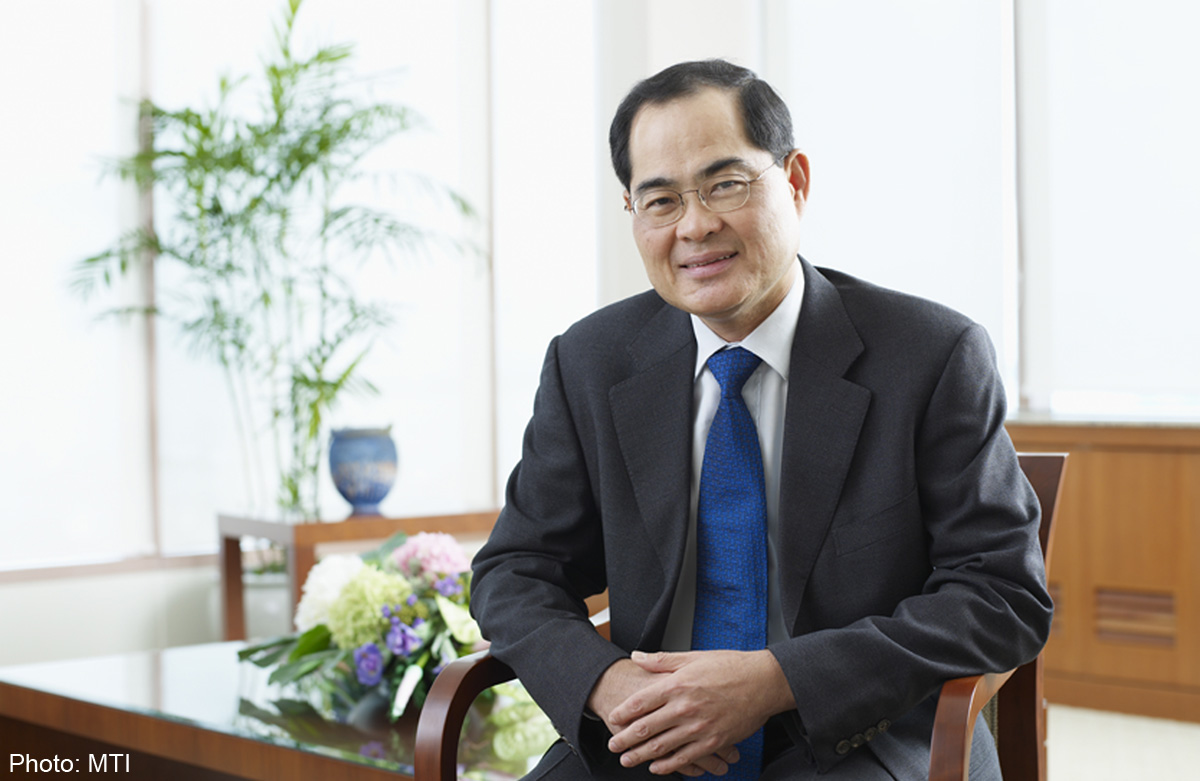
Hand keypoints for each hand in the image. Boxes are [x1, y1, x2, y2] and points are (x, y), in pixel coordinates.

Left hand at [588, 658, 740, 775]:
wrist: (763, 681)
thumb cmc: (730, 666)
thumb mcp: (693, 657)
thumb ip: (662, 660)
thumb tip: (637, 656)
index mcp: (678, 684)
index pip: (641, 702)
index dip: (623, 713)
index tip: (612, 719)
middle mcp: (685, 707)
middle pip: (646, 728)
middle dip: (625, 739)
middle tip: (612, 746)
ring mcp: (699, 727)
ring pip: (662, 746)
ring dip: (640, 756)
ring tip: (627, 761)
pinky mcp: (713, 741)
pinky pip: (686, 758)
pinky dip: (669, 765)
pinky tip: (657, 768)